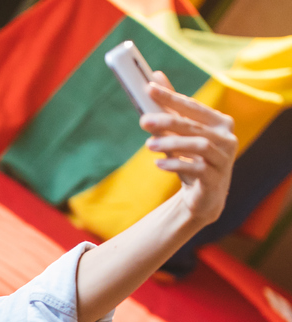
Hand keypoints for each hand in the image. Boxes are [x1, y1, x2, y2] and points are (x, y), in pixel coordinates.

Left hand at [142, 73, 236, 226]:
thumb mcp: (180, 133)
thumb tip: (155, 77)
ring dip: (171, 143)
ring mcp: (224, 158)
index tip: (149, 89)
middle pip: (194, 125)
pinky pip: (197, 169)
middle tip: (143, 120)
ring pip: (198, 145)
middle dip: (167, 121)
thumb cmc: (192, 158)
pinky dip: (176, 164)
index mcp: (219, 122)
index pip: (192, 106)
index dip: (171, 97)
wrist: (205, 194)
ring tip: (148, 145)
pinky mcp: (216, 178)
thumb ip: (170, 107)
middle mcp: (226, 137)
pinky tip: (158, 164)